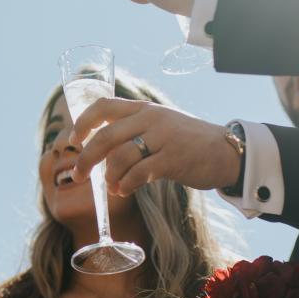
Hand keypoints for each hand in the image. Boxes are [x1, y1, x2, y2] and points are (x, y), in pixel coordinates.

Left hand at [70, 98, 239, 196]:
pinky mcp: (173, 159)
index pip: (103, 106)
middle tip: (77, 175)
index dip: (83, 123)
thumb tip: (98, 151)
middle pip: (105, 136)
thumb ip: (132, 132)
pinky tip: (123, 191)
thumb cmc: (187, 142)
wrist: (226, 151)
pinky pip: (138, 173)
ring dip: (108, 176)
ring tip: (110, 187)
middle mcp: (150, 118)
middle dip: (85, 158)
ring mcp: (162, 137)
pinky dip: (124, 185)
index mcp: (143, 109)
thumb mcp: (159, 126)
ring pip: (120, 157)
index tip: (72, 141)